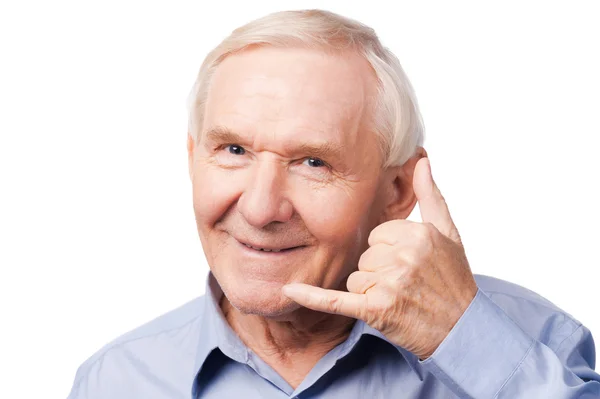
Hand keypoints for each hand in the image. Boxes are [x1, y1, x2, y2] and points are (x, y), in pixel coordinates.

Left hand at [282, 157, 477, 359]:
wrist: (463, 329)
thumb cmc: (454, 280)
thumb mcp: (449, 233)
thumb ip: (431, 195)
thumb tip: (421, 161)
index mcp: (417, 234)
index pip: (378, 235)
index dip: (389, 251)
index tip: (410, 266)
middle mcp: (403, 256)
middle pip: (365, 256)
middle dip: (379, 272)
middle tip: (407, 286)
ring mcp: (389, 284)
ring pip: (355, 278)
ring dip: (370, 292)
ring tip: (400, 300)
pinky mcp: (376, 310)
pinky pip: (335, 299)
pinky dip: (312, 296)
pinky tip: (291, 289)